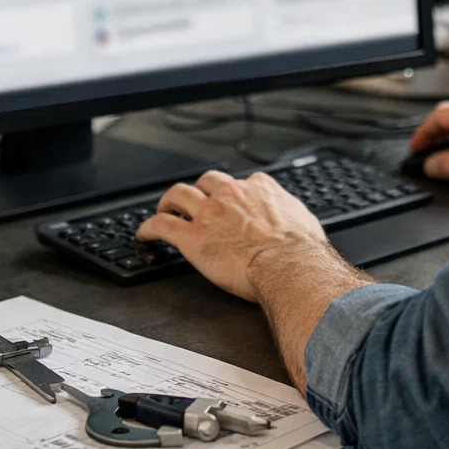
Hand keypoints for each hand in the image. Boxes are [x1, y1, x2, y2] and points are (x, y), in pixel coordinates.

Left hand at [137, 170, 329, 302]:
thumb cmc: (300, 251)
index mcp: (259, 189)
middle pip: (205, 182)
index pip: (240, 182)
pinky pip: (161, 225)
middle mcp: (231, 194)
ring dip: (168, 202)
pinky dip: (149, 228)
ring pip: (177, 195)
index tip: (228, 200)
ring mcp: (209, 213)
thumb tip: (298, 224)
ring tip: (163, 210)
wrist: (290, 266)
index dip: (230, 192)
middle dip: (197, 190)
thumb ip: (293, 216)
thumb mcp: (304, 222)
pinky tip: (144, 234)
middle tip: (191, 201)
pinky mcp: (192, 236)